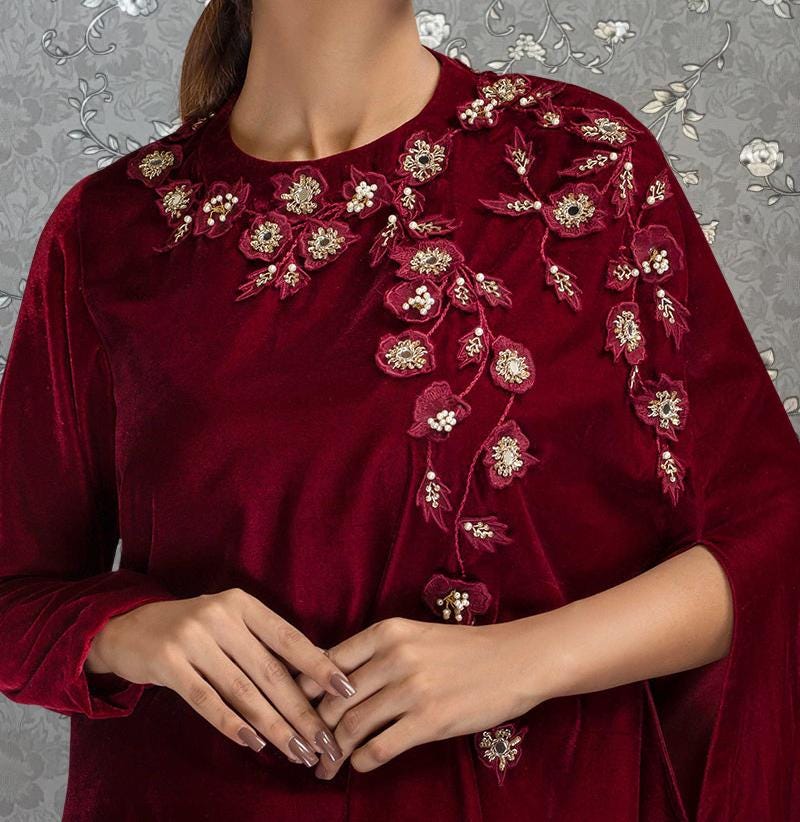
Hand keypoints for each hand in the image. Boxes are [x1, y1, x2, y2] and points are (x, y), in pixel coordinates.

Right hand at [85, 588, 355, 766]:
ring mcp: (192, 638)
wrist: (128, 626)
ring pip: (243, 690)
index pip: (289, 638)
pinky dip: (232, 723)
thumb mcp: (229, 623)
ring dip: (274, 725)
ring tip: (297, 751)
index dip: (319, 665)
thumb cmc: (193, 630)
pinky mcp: (167, 662)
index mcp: (243, 604)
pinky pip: (205, 700)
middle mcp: (220, 616)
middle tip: (324, 741)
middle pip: (270, 671)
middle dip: (301, 710)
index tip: (346, 690)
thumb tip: (315, 677)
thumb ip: (263, 644)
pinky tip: (254, 743)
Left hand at [294, 615, 563, 778]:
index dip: (306, 692)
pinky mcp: (431, 719)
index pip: (328, 663)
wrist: (515, 660)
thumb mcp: (415, 637)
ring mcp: (413, 688)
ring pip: (353, 726)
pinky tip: (359, 765)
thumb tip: (333, 680)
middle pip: (335, 699)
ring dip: (333, 752)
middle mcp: (395, 656)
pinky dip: (363, 761)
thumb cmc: (464, 650)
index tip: (295, 711)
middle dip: (315, 729)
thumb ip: (377, 654)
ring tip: (325, 767)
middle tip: (307, 748)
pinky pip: (381, 747)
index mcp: (388, 632)